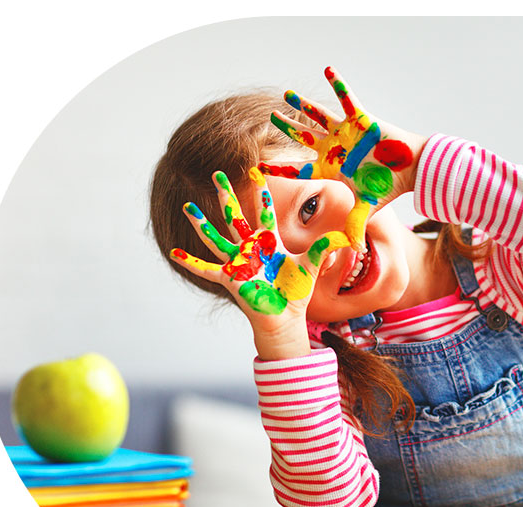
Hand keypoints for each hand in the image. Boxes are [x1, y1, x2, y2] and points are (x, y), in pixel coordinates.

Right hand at [170, 170, 348, 356]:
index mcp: (270, 243)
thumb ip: (326, 248)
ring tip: (187, 207)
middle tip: (217, 174)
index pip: (265, 212)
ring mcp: (238, 263)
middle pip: (236, 216)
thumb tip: (348, 237)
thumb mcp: (312, 266)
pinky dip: (190, 262)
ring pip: (216, 237)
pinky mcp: (230, 279)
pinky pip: (206, 269)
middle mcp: (251, 249)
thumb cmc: (296, 293)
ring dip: (202, 223)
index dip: (261, 192)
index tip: (256, 171)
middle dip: (227, 195)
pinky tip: (174, 253)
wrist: (285, 318)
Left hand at [260, 66, 426, 251]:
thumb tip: (353, 251)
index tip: (258, 168)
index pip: (299, 169)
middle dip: (287, 128)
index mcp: (331, 168)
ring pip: (318, 115)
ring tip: (287, 95)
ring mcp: (346, 132)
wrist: (411, 169)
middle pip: (303, 137)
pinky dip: (338, 84)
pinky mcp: (361, 118)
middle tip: (271, 118)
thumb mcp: (368, 207)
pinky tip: (327, 69)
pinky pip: (347, 97)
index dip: (279, 169)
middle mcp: (334, 147)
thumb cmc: (388, 186)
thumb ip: (356, 225)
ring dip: (303, 104)